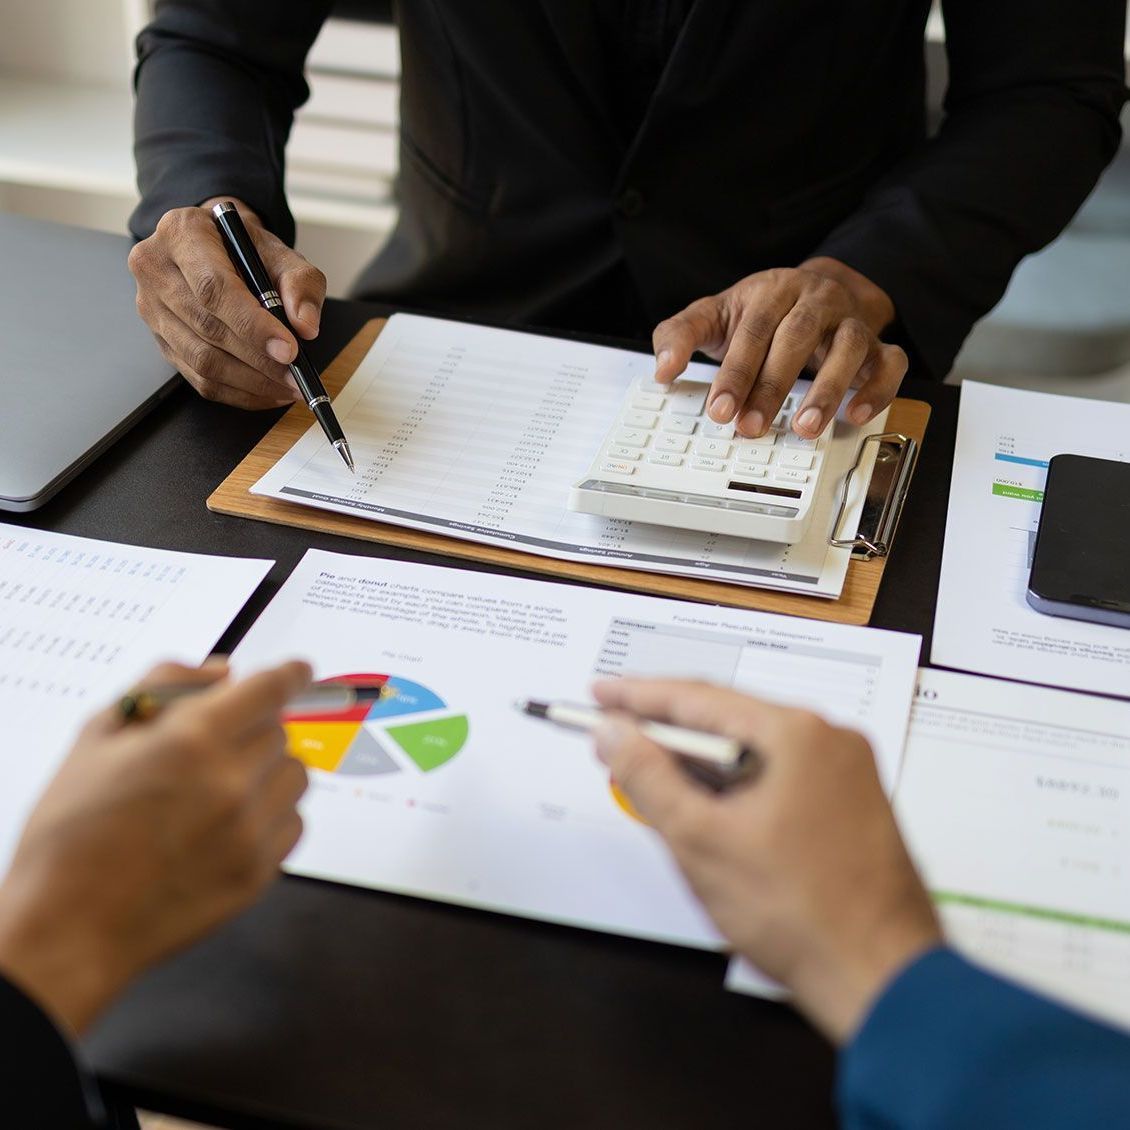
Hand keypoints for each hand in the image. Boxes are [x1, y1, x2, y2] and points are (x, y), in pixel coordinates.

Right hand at [0, 658, 310, 1033]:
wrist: (66, 928)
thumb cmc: (70, 835)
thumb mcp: (97, 738)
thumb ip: (164, 686)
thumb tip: (222, 672)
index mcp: (191, 739)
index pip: (269, 688)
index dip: (289, 673)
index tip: (298, 670)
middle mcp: (230, 781)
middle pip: (279, 730)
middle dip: (253, 729)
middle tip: (213, 750)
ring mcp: (248, 830)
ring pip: (294, 774)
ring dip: (268, 770)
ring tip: (220, 790)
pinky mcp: (258, 873)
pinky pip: (293, 823)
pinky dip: (271, 816)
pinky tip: (228, 826)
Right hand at [128, 197, 326, 409]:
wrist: (218, 249)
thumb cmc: (247, 250)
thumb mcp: (282, 253)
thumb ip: (300, 284)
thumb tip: (306, 327)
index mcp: (182, 233)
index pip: (214, 288)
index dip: (252, 325)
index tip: (289, 350)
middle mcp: (156, 268)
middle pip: (208, 328)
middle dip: (259, 360)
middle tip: (297, 376)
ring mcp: (152, 308)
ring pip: (202, 360)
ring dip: (252, 382)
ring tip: (288, 387)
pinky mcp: (161, 340)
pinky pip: (198, 378)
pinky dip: (239, 392)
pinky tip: (268, 391)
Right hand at [592, 679, 940, 1042]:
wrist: (880, 978)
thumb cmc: (800, 915)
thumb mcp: (700, 841)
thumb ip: (647, 777)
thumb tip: (613, 732)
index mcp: (799, 734)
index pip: (699, 697)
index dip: (639, 696)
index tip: (600, 695)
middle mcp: (831, 739)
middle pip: (729, 720)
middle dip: (667, 733)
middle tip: (615, 739)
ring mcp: (847, 772)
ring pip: (753, 751)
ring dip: (701, 765)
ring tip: (652, 779)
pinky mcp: (850, 804)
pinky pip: (780, 776)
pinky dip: (737, 786)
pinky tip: (706, 808)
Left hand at [652, 258, 906, 439]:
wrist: (817, 290)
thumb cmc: (761, 313)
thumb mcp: (714, 316)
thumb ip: (680, 336)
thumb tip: (661, 369)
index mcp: (773, 291)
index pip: (753, 331)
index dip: (735, 373)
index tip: (720, 410)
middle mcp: (816, 301)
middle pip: (796, 338)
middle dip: (771, 387)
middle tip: (751, 427)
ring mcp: (850, 322)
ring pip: (848, 348)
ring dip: (826, 390)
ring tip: (804, 428)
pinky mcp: (878, 345)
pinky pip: (889, 363)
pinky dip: (877, 389)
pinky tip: (854, 414)